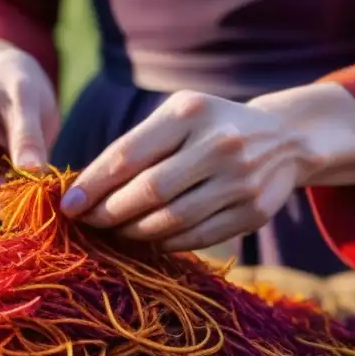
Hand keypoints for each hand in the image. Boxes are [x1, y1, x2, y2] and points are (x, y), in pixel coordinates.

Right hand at [0, 40, 58, 217]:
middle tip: (38, 196)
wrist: (10, 79)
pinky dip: (4, 201)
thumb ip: (27, 135)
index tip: (22, 209)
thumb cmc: (18, 82)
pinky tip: (23, 184)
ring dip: (1, 203)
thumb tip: (32, 172)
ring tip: (32, 184)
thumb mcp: (27, 100)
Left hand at [59, 83, 354, 251]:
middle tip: (88, 222)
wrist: (285, 139)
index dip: (94, 183)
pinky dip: (164, 242)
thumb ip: (137, 145)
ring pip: (170, 221)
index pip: (129, 154)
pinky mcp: (253, 213)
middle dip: (109, 212)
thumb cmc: (211, 126)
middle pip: (148, 192)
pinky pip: (196, 237)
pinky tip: (146, 239)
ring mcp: (240, 182)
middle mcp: (219, 145)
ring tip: (113, 231)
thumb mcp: (178, 117)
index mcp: (190, 113)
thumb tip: (84, 189)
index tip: (69, 204)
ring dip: (133, 232)